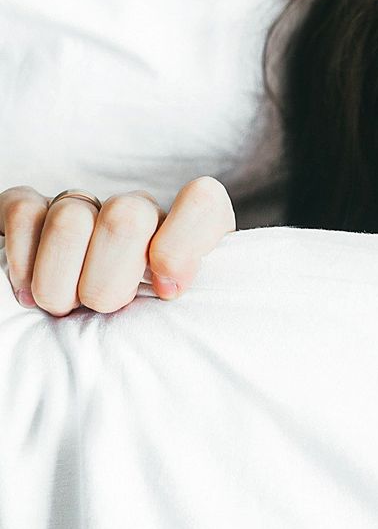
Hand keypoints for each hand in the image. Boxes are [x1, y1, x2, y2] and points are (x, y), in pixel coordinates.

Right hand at [1, 177, 234, 314]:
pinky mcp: (34, 210)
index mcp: (186, 232)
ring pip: (71, 220)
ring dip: (61, 282)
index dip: (182, 245)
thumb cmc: (144, 326)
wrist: (82, 324)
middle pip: (127, 218)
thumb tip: (169, 288)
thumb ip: (189, 302)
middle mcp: (138, 211)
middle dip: (109, 281)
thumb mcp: (180, 320)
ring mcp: (85, 206)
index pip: (202, 202)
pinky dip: (23, 261)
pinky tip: (29, 292)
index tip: (166, 292)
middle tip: (104, 309)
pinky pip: (24, 214)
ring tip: (65, 307)